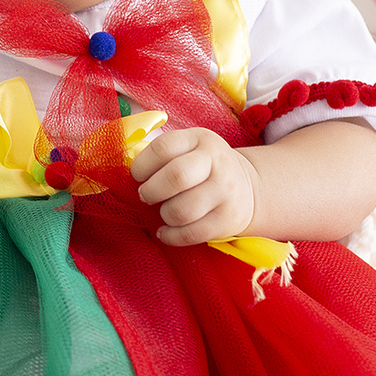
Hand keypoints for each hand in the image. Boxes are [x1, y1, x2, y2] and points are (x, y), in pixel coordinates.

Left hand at [129, 126, 258, 245]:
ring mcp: (225, 192)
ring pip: (182, 210)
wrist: (248, 189)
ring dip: (164, 214)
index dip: (142, 164)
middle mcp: (217, 162)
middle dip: (152, 191)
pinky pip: (191, 234)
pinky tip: (166, 231)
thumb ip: (162, 156)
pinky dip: (171, 236)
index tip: (138, 175)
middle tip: (146, 196)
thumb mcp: (189, 149)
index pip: (163, 147)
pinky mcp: (227, 219)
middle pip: (176, 177)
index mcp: (200, 139)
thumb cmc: (203, 169)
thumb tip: (128, 172)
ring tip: (164, 212)